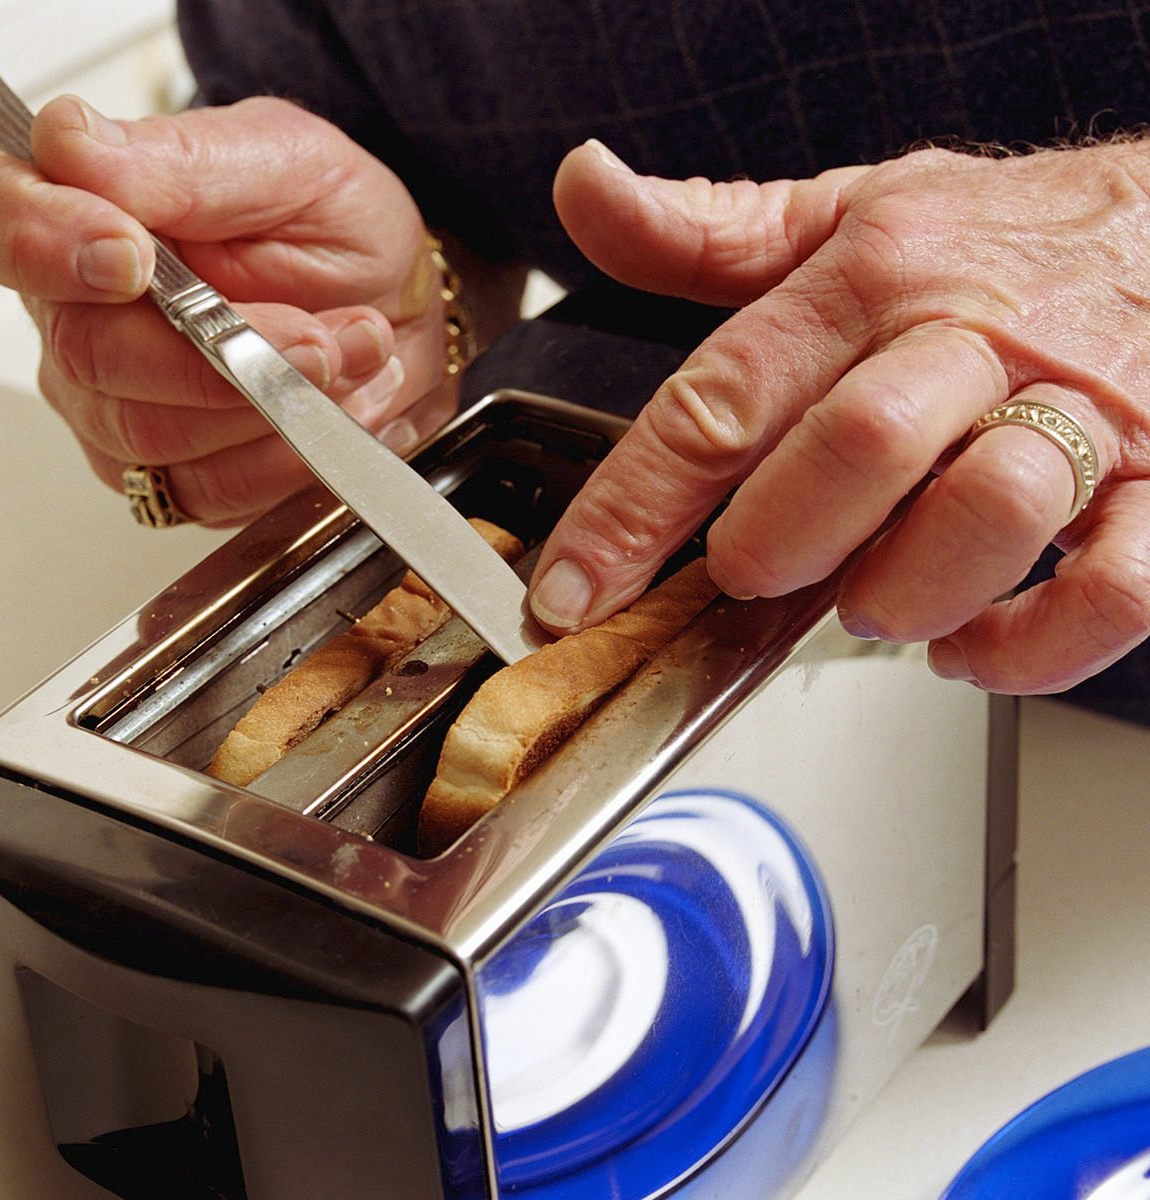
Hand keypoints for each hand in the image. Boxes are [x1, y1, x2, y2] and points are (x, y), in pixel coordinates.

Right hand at [0, 95, 450, 525]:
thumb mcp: (286, 163)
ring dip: (274, 403)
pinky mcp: (175, 477)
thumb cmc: (335, 228)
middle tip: (317, 332)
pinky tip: (330, 409)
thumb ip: (183, 162)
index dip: (41, 243)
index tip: (131, 258)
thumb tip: (69, 145)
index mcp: (78, 212)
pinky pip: (212, 492)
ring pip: (156, 435)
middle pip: (91, 356)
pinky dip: (288, 457)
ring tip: (345, 353)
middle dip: (226, 352)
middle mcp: (79, 318)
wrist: (398, 306)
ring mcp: (119, 407)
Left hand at [530, 138, 1149, 692]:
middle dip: (777, 539)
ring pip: (991, 515)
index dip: (629, 508)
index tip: (570, 589)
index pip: (722, 397)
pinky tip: (969, 641)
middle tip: (749, 573)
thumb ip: (706, 229)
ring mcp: (1082, 414)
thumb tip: (583, 189)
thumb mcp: (845, 213)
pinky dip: (1030, 644)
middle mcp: (974, 343)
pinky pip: (1113, 587)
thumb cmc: (999, 239)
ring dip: (904, 591)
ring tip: (869, 602)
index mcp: (874, 279)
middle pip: (857, 449)